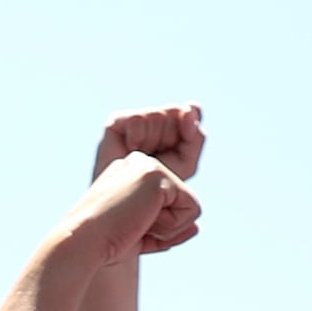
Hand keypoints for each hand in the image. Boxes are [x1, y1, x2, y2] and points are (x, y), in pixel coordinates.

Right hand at [60, 152, 198, 265]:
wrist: (82, 241)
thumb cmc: (102, 243)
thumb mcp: (139, 235)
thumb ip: (167, 231)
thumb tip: (196, 228)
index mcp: (130, 173)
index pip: (167, 203)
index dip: (155, 228)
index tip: (126, 229)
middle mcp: (141, 164)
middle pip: (181, 203)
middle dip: (164, 227)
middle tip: (130, 227)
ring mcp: (151, 167)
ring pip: (190, 206)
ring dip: (168, 227)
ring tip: (135, 223)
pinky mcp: (159, 177)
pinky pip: (192, 210)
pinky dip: (171, 226)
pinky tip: (142, 221)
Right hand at [90, 103, 205, 183]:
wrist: (128, 203)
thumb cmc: (157, 188)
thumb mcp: (186, 163)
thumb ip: (195, 135)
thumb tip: (190, 107)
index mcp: (173, 127)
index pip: (191, 112)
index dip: (189, 126)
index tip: (183, 144)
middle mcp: (154, 120)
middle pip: (176, 111)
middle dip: (171, 138)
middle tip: (157, 158)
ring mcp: (135, 120)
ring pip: (157, 115)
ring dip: (153, 141)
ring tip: (141, 157)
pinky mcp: (116, 122)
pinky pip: (137, 120)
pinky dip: (137, 139)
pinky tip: (129, 151)